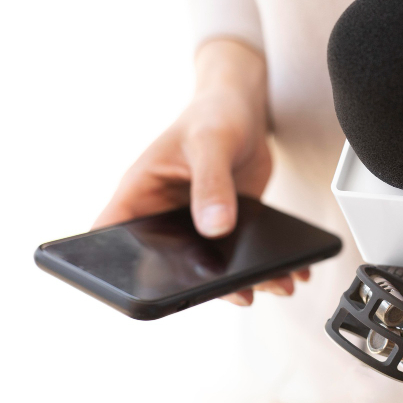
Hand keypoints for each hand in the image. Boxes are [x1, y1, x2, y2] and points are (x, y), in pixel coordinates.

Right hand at [93, 38, 308, 304]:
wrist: (245, 107)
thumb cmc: (213, 113)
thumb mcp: (209, 144)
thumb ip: (211, 185)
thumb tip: (215, 227)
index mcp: (140, 194)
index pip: (109, 237)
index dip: (112, 269)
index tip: (139, 293)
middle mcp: (164, 216)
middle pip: (168, 264)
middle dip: (203, 286)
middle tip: (239, 295)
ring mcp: (195, 225)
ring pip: (210, 267)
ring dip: (245, 280)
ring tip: (277, 285)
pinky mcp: (226, 227)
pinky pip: (241, 256)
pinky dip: (266, 266)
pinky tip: (293, 272)